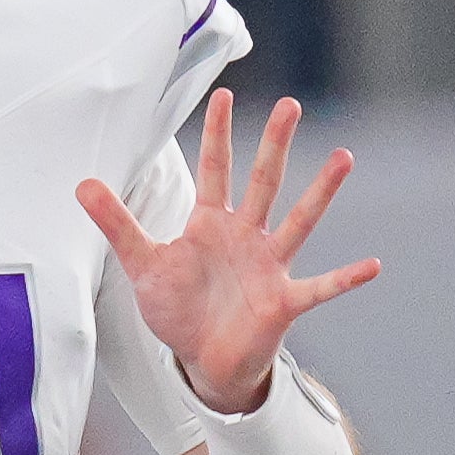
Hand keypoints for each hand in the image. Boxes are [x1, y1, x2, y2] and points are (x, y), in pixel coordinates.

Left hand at [76, 89, 379, 412]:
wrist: (202, 360)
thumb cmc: (178, 310)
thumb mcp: (142, 264)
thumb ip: (116, 224)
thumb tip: (80, 184)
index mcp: (211, 223)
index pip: (215, 168)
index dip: (218, 133)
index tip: (224, 94)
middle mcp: (246, 236)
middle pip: (263, 180)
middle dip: (275, 143)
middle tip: (291, 103)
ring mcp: (269, 266)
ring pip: (299, 220)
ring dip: (320, 192)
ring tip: (344, 158)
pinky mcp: (284, 301)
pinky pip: (321, 287)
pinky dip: (346, 278)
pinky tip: (373, 265)